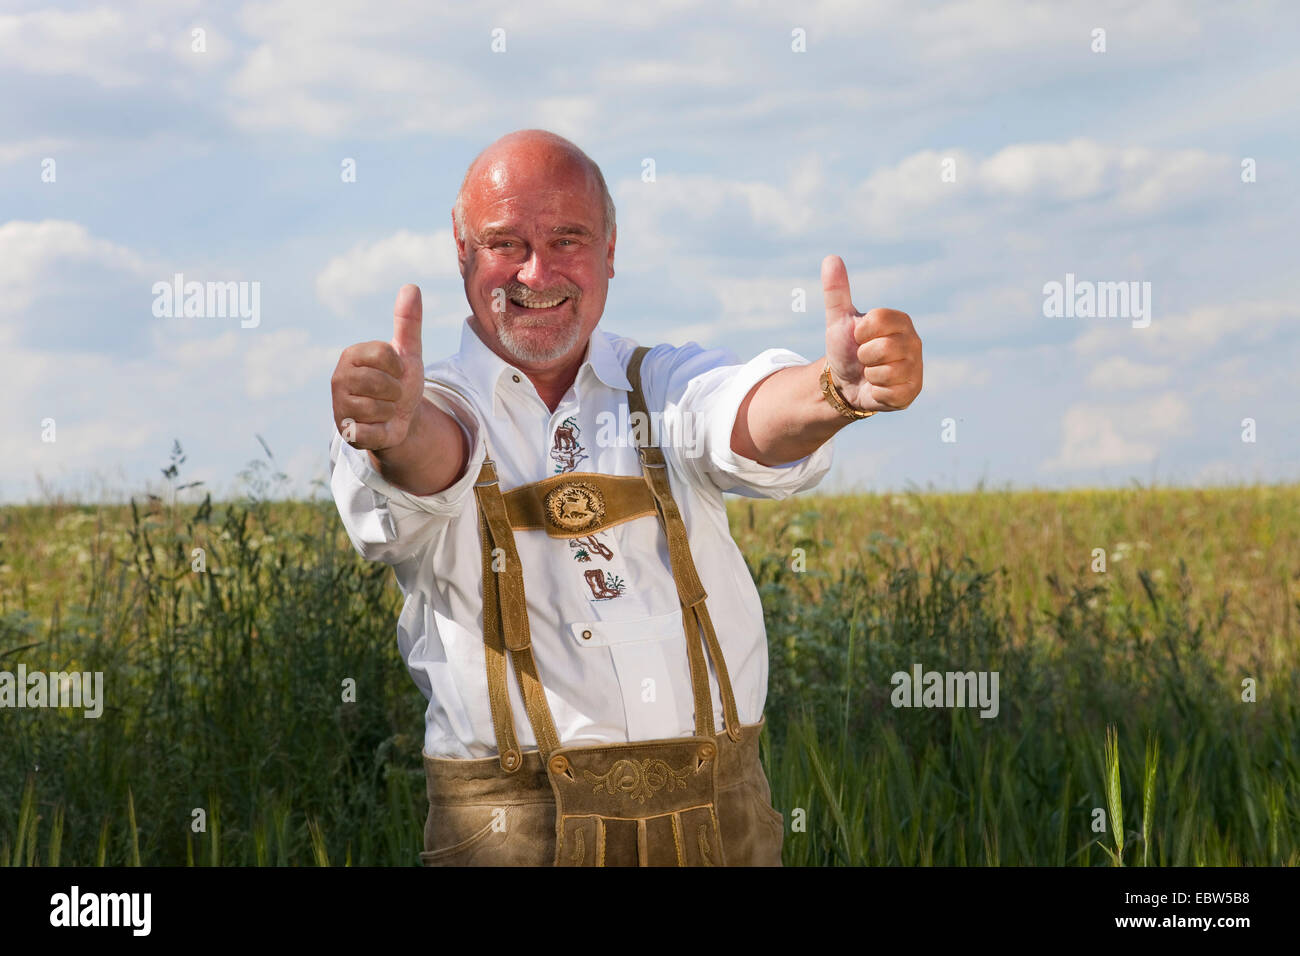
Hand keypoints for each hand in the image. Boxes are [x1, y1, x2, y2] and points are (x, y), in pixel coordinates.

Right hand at [330, 284, 426, 450]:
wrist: (401, 418)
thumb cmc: (400, 381)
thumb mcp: (408, 352)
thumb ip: (408, 322)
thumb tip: (412, 287)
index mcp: (352, 355)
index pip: (384, 354)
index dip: (399, 366)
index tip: (396, 372)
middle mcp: (339, 379)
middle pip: (381, 383)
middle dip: (396, 391)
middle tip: (391, 394)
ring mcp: (339, 406)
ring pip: (378, 408)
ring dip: (391, 411)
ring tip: (385, 409)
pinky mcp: (345, 432)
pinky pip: (370, 432)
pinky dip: (382, 431)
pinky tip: (378, 426)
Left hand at [822, 254, 922, 412]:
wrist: (845, 382)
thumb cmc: (845, 347)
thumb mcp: (838, 319)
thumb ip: (836, 290)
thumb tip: (831, 258)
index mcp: (900, 321)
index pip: (878, 321)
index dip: (860, 332)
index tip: (858, 337)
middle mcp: (914, 342)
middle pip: (883, 348)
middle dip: (864, 356)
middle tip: (864, 358)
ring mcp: (916, 367)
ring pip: (886, 372)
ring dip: (870, 375)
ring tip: (871, 372)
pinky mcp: (913, 391)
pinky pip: (890, 392)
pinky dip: (876, 393)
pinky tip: (877, 388)